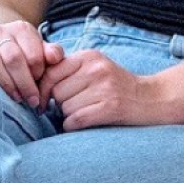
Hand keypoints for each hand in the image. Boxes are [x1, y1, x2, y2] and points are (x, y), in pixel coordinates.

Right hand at [0, 21, 63, 107]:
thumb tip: (55, 57)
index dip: (38, 73)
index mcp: (22, 29)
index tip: (41, 85)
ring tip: (16, 97)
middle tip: (31, 100)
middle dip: (24, 82)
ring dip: (5, 82)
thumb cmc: (23, 50)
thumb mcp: (39, 49)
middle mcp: (2, 30)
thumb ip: (51, 52)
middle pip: (14, 59)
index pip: (33, 54)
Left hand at [40, 50, 168, 128]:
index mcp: (90, 56)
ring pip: (64, 108)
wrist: (152, 99)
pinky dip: (74, 126)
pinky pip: (74, 121)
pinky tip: (86, 121)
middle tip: (77, 105)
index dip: (41, 90)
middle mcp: (97, 69)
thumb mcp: (95, 69)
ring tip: (88, 111)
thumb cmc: (116, 87)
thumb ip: (68, 70)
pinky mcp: (110, 107)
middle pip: (56, 93)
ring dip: (70, 115)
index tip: (43, 101)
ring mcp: (105, 87)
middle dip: (60, 103)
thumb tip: (31, 82)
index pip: (50, 73)